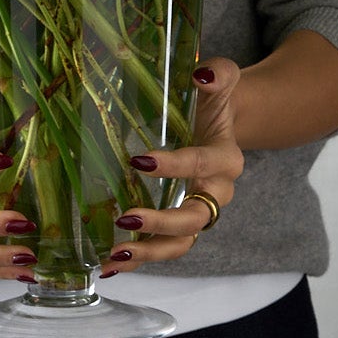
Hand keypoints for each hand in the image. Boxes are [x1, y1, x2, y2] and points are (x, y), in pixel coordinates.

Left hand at [102, 56, 244, 275]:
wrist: (223, 121)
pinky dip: (140, 259)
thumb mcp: (223, 78)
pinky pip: (165, 247)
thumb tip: (202, 74)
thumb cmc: (216, 100)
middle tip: (127, 218)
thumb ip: (219, 73)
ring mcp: (199, 211)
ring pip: (182, 242)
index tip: (139, 159)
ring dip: (150, 251)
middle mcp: (217, 191)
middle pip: (196, 217)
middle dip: (162, 222)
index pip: (202, 163)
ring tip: (116, 253)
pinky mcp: (182, 222)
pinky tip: (109, 265)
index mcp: (227, 157)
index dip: (175, 164)